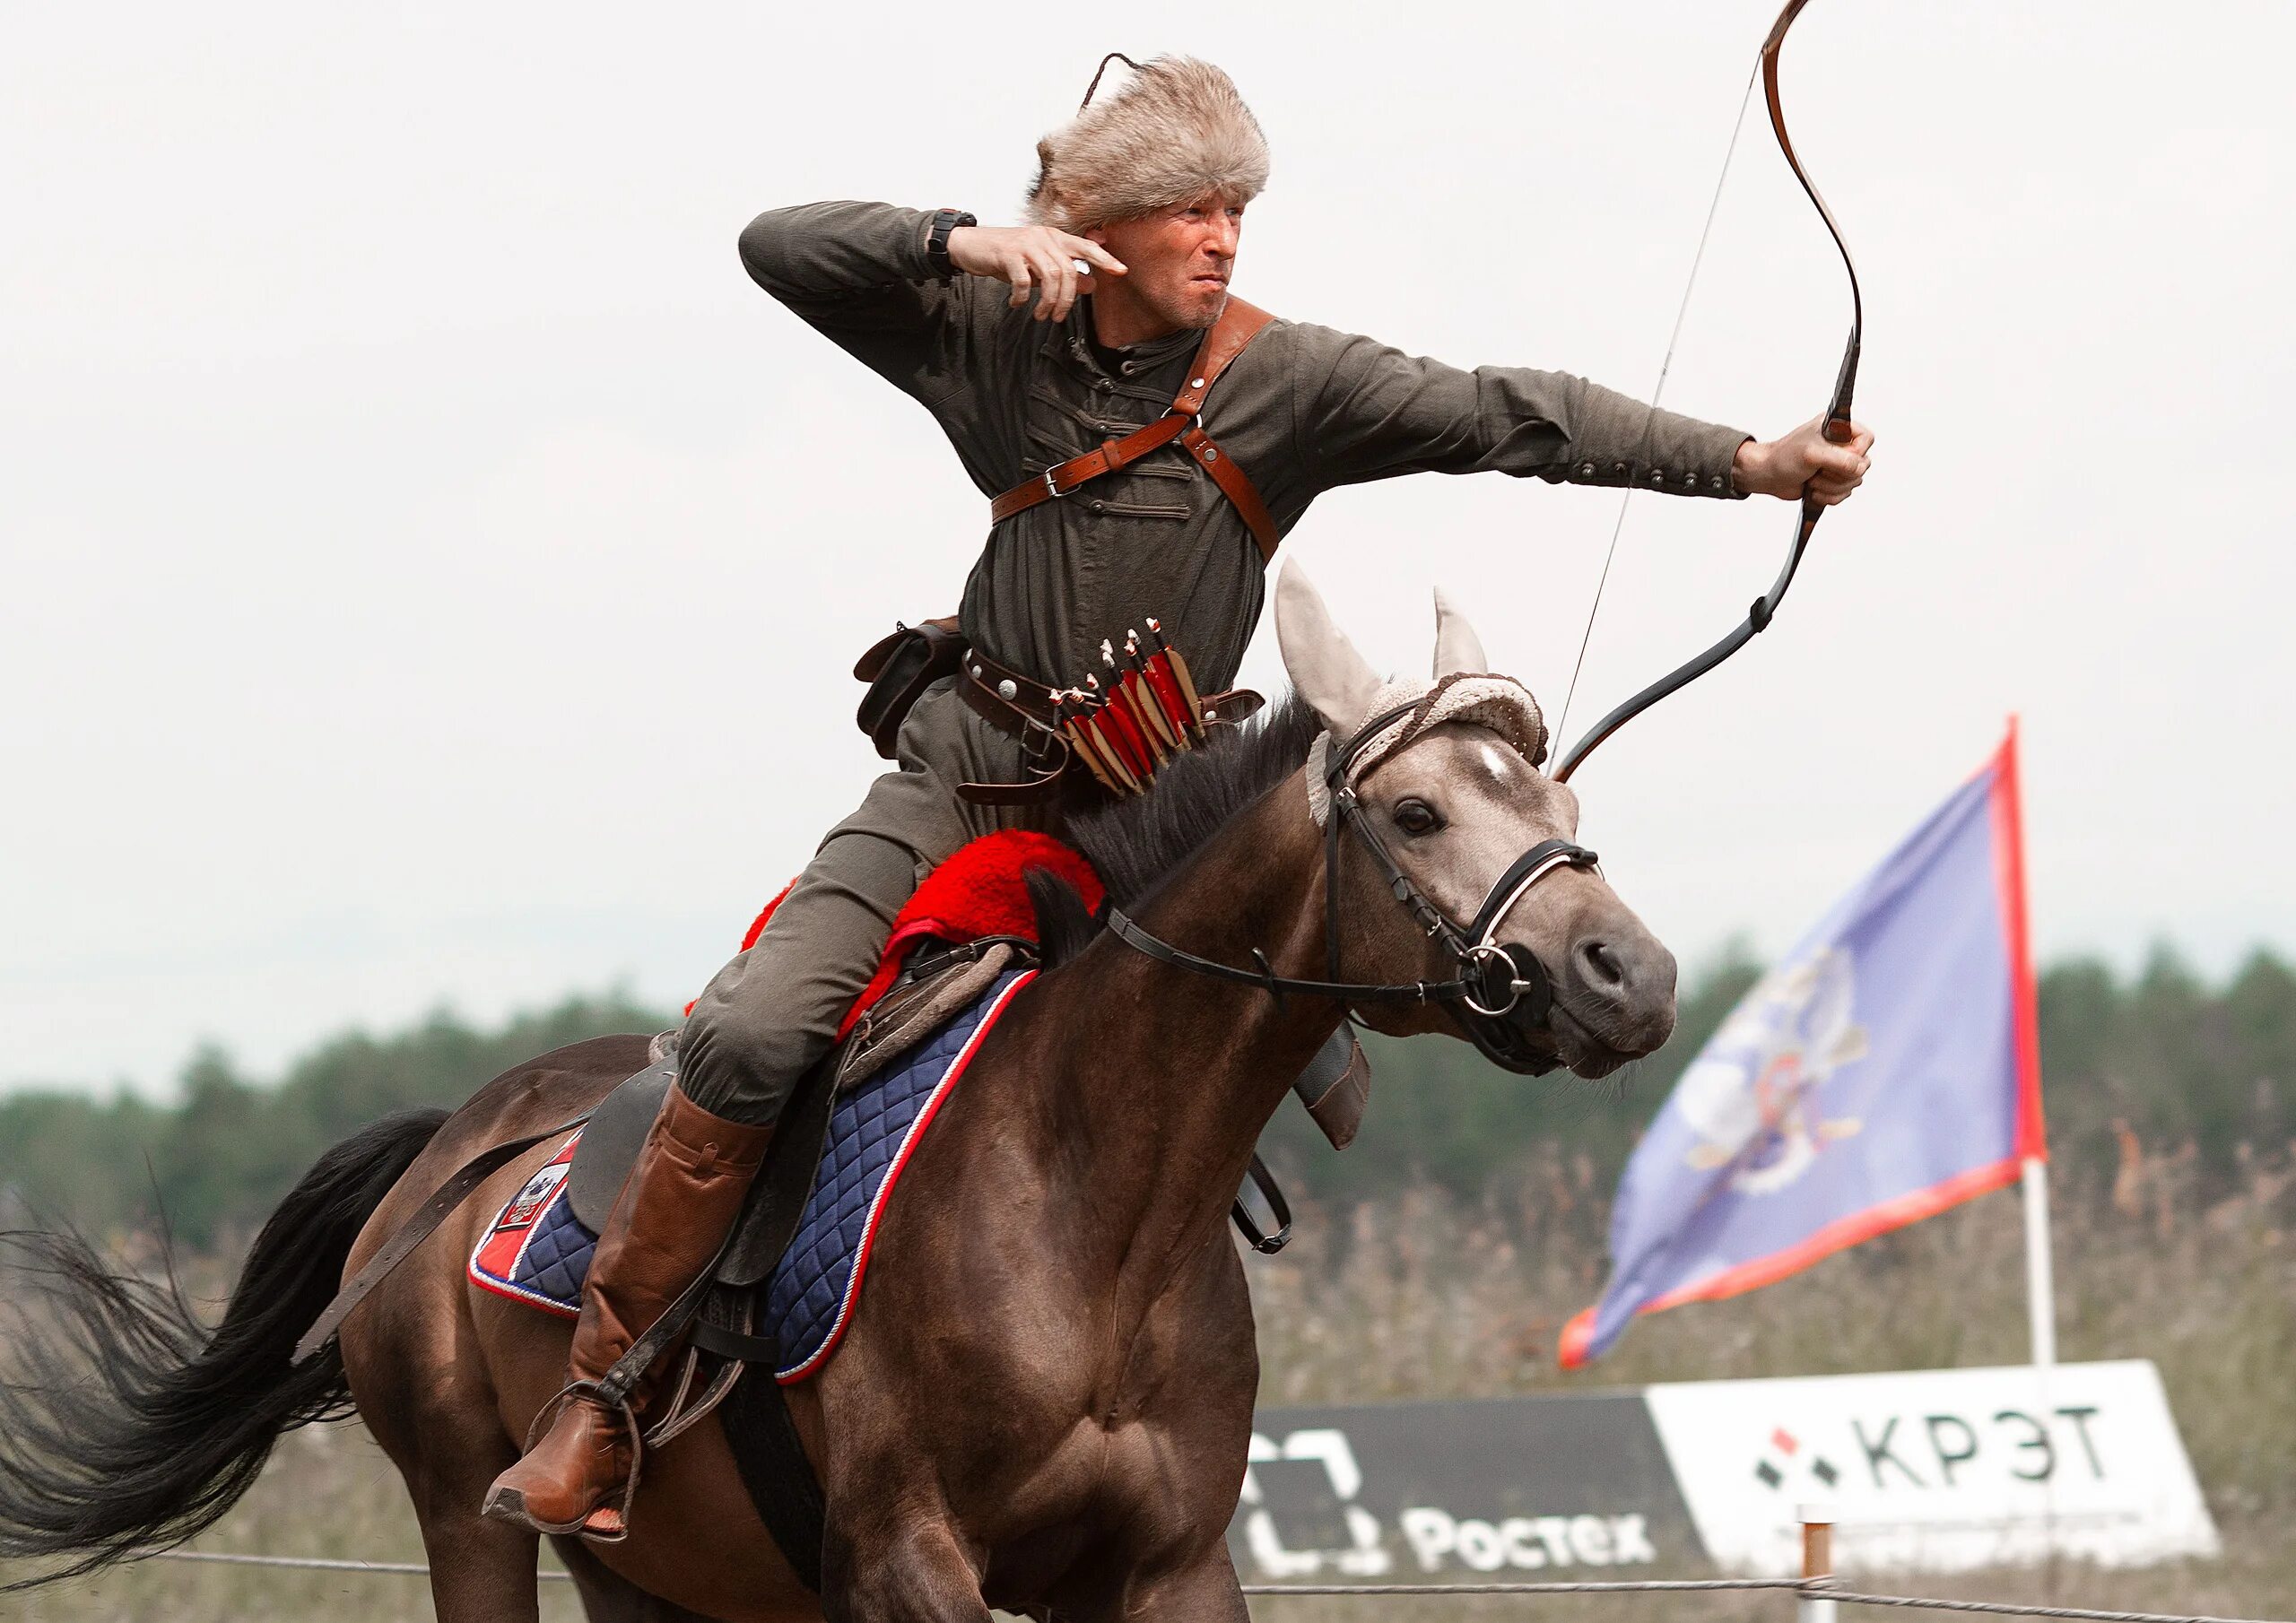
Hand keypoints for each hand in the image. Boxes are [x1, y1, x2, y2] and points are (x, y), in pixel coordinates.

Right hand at [945, 224, 1126, 322]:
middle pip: (1068, 270)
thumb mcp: (1038, 265)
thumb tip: (1092, 284)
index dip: (1104, 259)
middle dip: (1067, 299)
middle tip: (1058, 316)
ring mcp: (1026, 244)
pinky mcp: (1008, 254)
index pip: (1086, 247)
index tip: (1121, 271)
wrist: (971, 245)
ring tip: (1042, 315)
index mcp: (1054, 237)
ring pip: (1050, 276)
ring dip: (1048, 301)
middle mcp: (1043, 237)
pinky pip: (1023, 280)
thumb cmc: (1007, 256)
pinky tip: (1017, 304)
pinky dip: (1022, 297)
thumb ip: (1064, 274)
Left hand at [1733, 415, 1875, 505]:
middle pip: (1863, 465)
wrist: (1766, 476)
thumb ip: (1841, 459)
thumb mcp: (1813, 454)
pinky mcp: (1831, 480)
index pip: (1867, 439)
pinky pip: (1845, 493)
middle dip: (1839, 475)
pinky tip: (1813, 491)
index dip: (1857, 453)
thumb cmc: (1783, 458)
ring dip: (1832, 487)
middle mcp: (1840, 445)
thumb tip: (1861, 467)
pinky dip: (1829, 497)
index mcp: (1837, 428)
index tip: (1836, 459)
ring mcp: (1836, 464)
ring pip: (1854, 482)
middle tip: (1818, 471)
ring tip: (1812, 480)